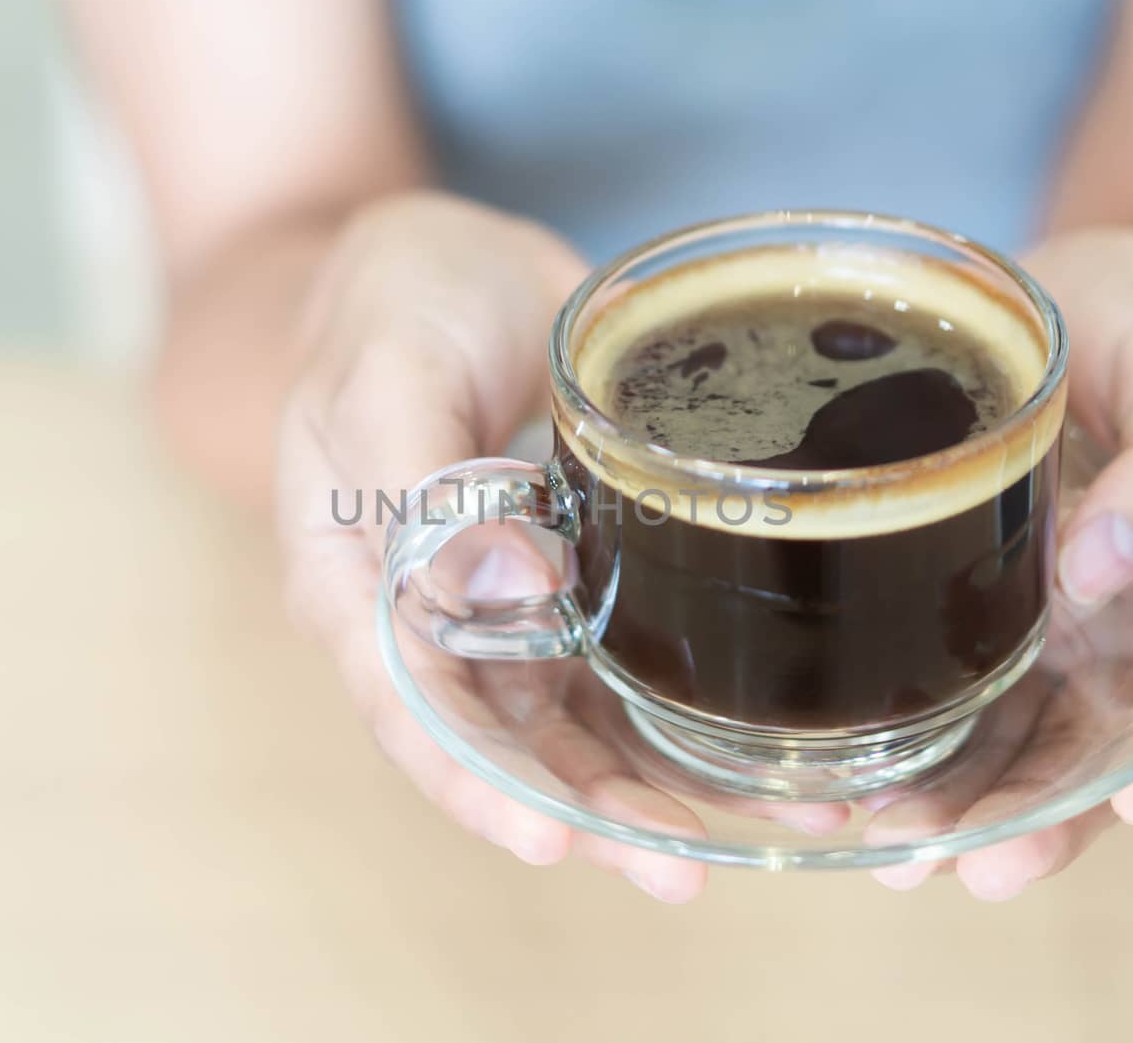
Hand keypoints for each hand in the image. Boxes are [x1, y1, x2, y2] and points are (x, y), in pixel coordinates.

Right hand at [275, 193, 715, 900]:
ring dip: (664, 781)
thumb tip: (509, 592)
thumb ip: (424, 483)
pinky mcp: (576, 585)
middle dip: (593, 812)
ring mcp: (508, 612)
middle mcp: (431, 623)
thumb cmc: (392, 305)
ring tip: (772, 824)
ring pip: (581, 726)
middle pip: (506, 746)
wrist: (448, 263)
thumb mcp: (390, 372)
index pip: (409, 711)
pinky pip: (630, 667)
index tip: (555, 838)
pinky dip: (695, 714)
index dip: (477, 784)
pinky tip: (779, 746)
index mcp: (353, 586)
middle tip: (682, 868)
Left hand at [871, 227, 1132, 897]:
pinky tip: (848, 785)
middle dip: (1039, 813)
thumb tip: (1116, 560)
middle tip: (969, 864)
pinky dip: (909, 744)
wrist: (1061, 297)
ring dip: (961, 804)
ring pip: (1014, 738)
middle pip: (1096, 742)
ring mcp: (1049, 626)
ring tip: (896, 845)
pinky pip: (949, 692)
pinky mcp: (972, 611)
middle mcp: (1131, 623)